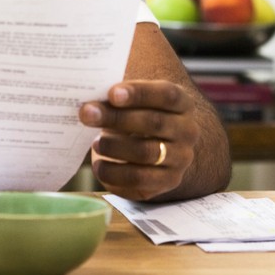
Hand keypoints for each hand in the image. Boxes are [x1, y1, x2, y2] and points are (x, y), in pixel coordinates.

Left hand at [79, 80, 200, 201]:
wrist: (155, 149)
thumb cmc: (136, 116)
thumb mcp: (132, 102)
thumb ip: (116, 97)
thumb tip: (90, 97)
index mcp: (182, 103)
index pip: (167, 94)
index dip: (139, 93)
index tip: (112, 93)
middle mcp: (187, 130)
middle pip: (154, 122)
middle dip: (117, 118)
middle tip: (87, 114)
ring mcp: (181, 158)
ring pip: (148, 152)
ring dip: (115, 147)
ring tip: (95, 142)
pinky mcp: (168, 181)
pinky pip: (140, 178)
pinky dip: (115, 172)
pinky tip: (99, 165)